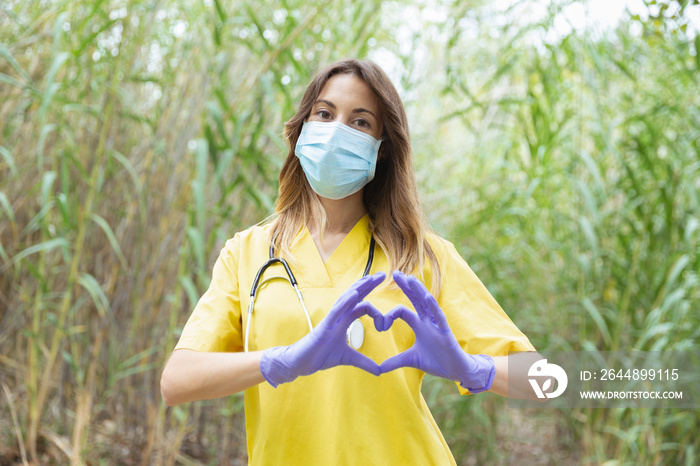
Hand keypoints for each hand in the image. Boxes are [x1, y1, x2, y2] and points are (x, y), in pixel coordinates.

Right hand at [260, 272, 385, 386]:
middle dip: (368, 285)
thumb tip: (379, 371)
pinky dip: (344, 302)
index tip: (385, 326)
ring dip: (358, 288)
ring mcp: (331, 318)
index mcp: (345, 320)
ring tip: (370, 279)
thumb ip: (364, 362)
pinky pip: (336, 310)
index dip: (376, 311)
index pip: (362, 306)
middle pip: (355, 295)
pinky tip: (354, 294)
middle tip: (383, 275)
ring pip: (346, 298)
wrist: (302, 362)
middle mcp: (339, 315)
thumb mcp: (349, 359)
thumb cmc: (321, 355)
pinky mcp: (325, 325)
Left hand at [379, 271, 495, 392]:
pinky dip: (433, 306)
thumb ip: (395, 361)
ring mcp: (437, 324)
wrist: (455, 370)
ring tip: (410, 278)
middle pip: (414, 299)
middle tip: (395, 273)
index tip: (380, 325)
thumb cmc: (436, 361)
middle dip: (406, 287)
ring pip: (427, 303)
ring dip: (419, 291)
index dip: (390, 315)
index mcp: (418, 324)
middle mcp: (427, 320)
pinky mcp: (445, 331)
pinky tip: (427, 296)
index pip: (402, 311)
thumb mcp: (411, 360)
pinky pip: (439, 315)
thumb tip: (378, 369)